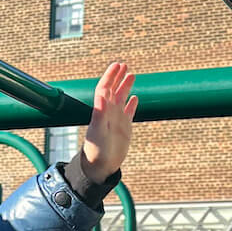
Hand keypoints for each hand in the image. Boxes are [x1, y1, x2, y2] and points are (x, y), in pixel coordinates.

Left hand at [80, 61, 137, 182]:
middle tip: (124, 64)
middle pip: (113, 90)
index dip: (110, 76)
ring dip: (125, 87)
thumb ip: (100, 113)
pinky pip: (128, 112)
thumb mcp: (98, 131)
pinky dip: (131, 104)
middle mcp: (108, 113)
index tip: (117, 65)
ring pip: (121, 98)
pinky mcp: (124, 128)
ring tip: (131, 75)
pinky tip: (135, 98)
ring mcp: (116, 120)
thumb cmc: (96, 150)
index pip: (104, 88)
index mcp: (101, 111)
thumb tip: (102, 94)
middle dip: (117, 77)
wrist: (101, 166)